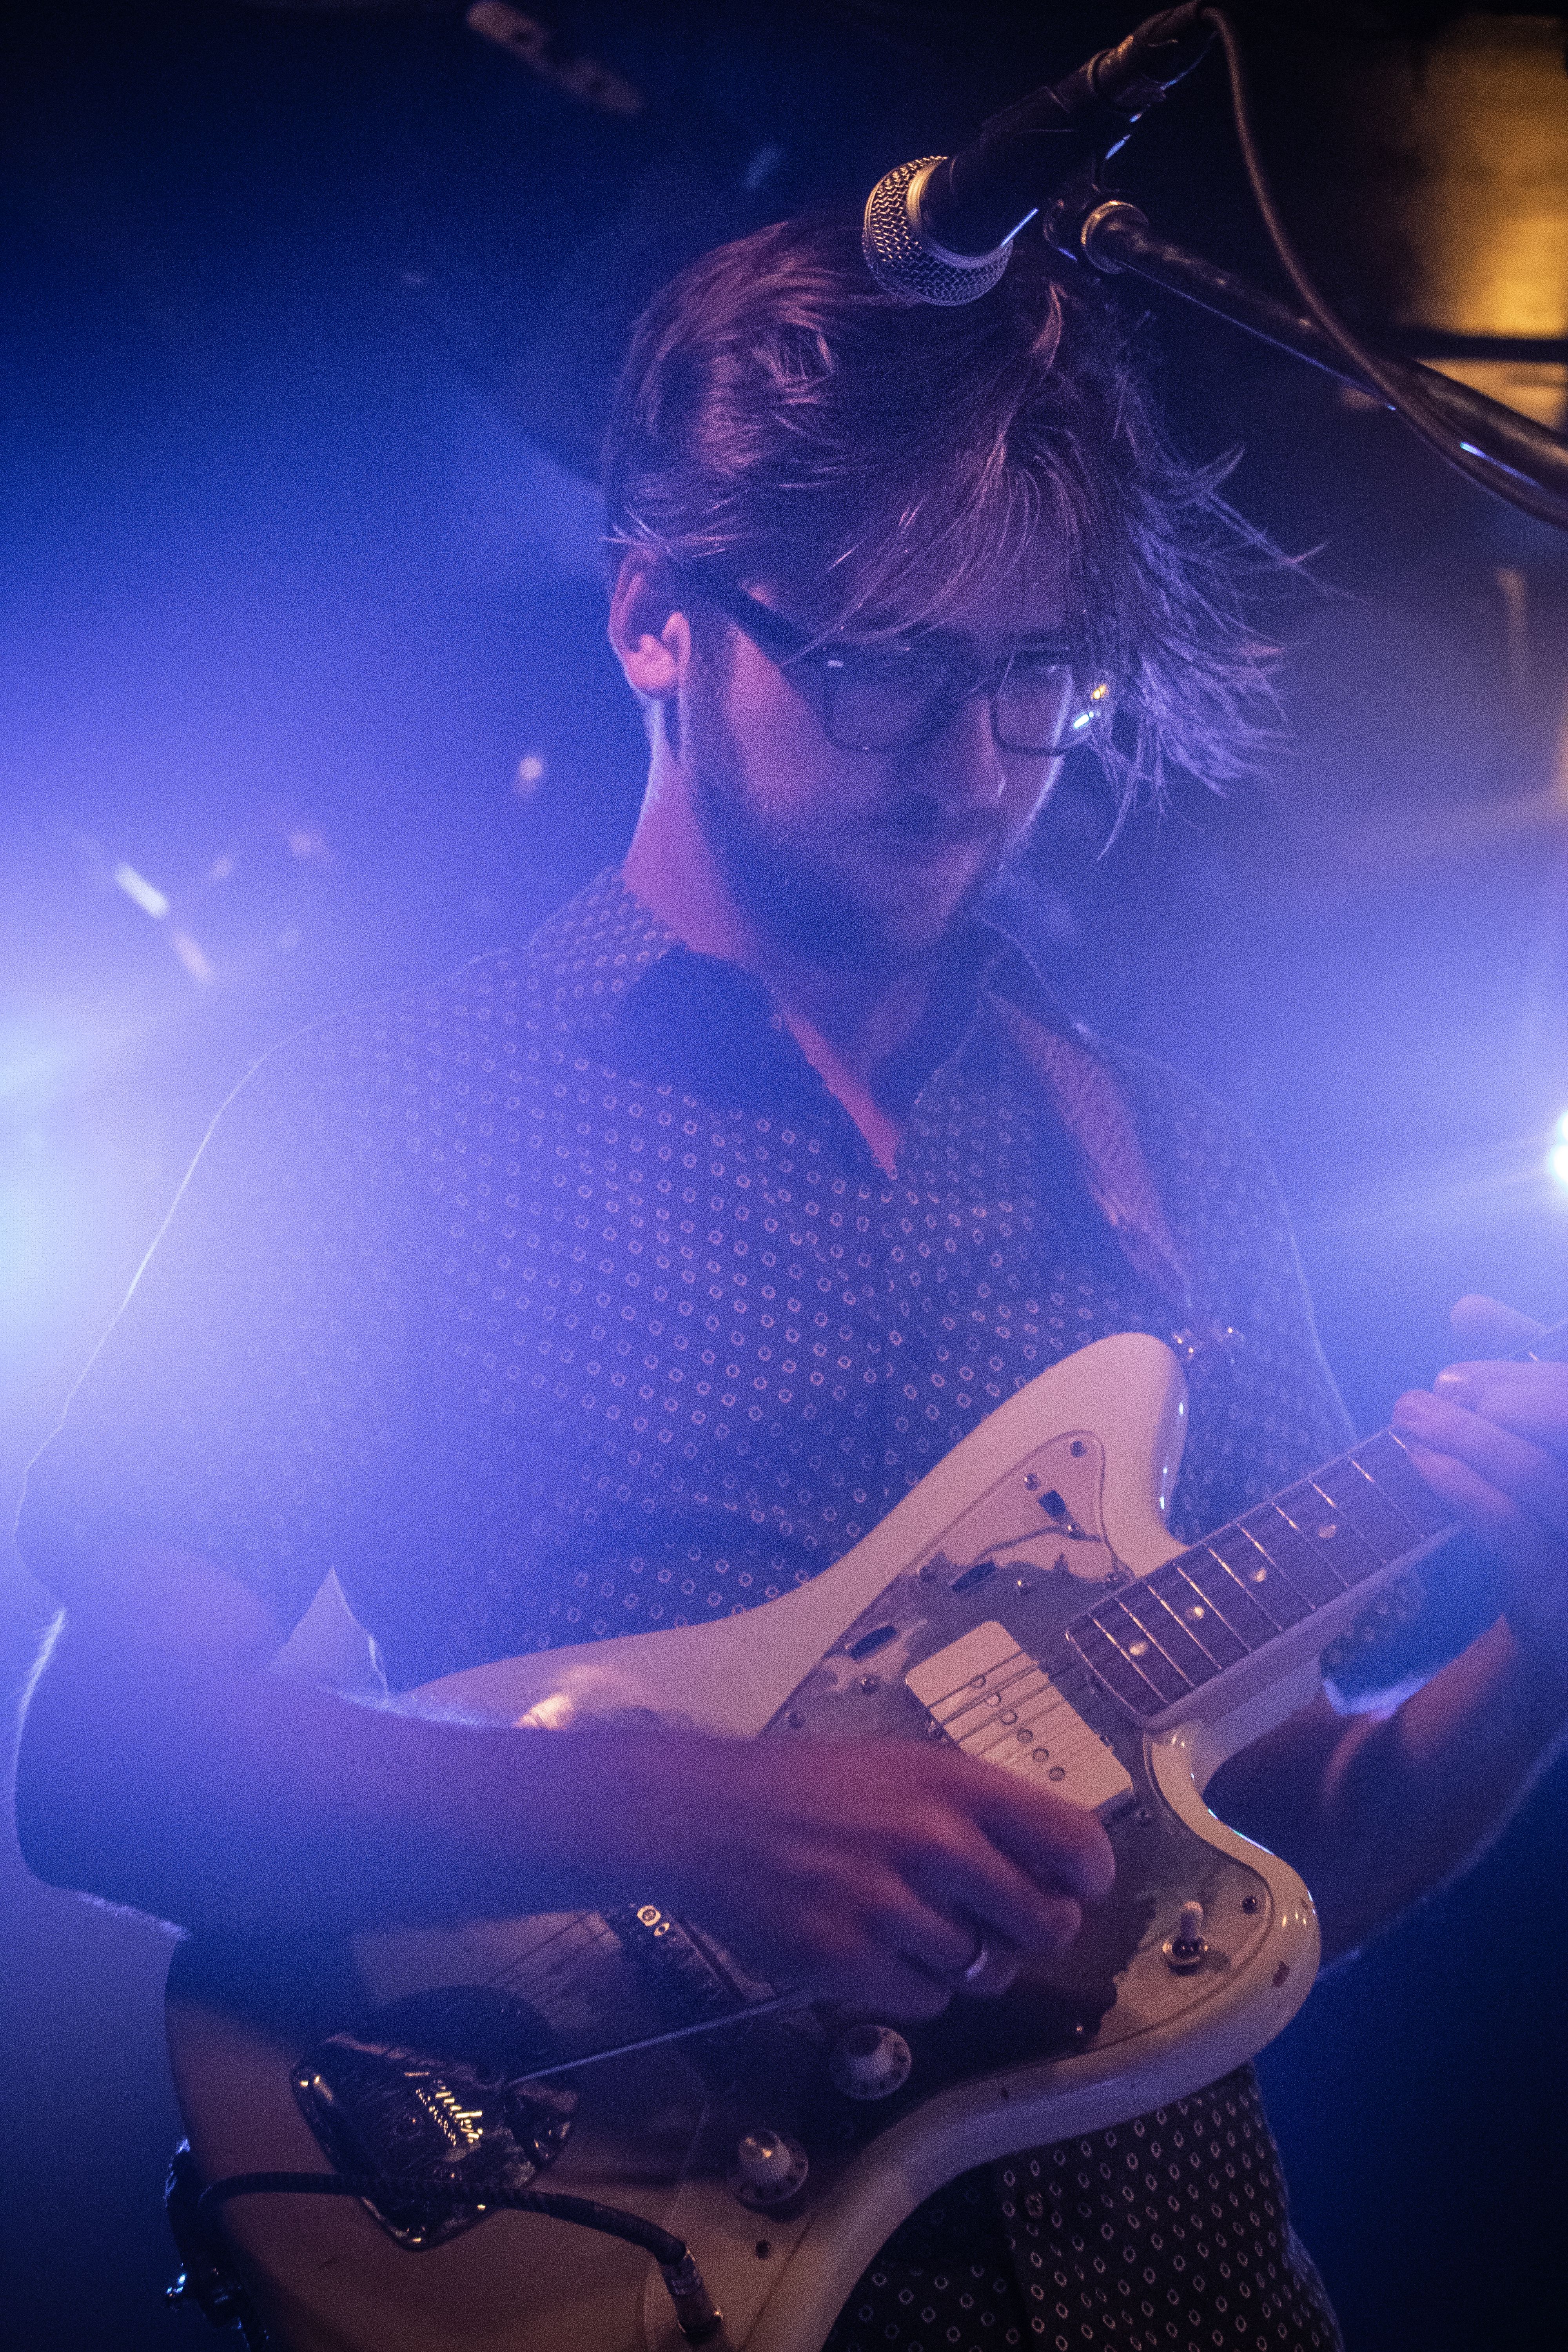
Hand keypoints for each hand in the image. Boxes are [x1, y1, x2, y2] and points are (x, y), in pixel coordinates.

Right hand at [612, 1729, 1115, 2021]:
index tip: (1073, 1887)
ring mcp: (890, 1907)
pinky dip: (914, 1986)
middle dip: (1034, 1931)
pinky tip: (878, 1949)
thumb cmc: (809, 1786)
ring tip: (920, 1926)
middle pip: (1045, 1923)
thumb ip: (975, 1808)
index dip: (1086, 1876)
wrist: (705, 1818)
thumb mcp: (902, 1766)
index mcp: (954, 1783)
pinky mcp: (850, 1963)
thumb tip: (1050, 1866)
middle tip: (1006, 1923)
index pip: (1075, 1842)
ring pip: (985, 1971)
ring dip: (967, 1960)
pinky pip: (927, 2000)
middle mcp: (933, 1842)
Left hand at [1392, 1295, 1567, 1676]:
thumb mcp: (1534, 1436)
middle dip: (1501, 1399)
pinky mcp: (1560, 1578)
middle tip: (1434, 1391)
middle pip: (1565, 1419)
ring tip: (1411, 1418)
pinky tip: (1424, 1463)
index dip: (1519, 1373)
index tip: (1453, 1373)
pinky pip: (1516, 1524)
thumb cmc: (1544, 1508)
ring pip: (1541, 1474)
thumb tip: (1466, 1309)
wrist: (1556, 1613)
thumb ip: (1516, 1373)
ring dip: (1469, 1439)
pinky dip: (1466, 1487)